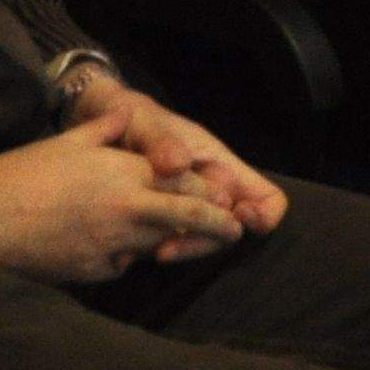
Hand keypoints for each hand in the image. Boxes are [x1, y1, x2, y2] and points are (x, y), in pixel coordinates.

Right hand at [0, 111, 242, 283]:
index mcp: (125, 175)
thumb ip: (106, 128)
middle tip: (233, 232)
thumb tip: (126, 112)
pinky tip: (114, 247)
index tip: (225, 198)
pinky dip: (125, 256)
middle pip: (186, 220)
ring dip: (166, 240)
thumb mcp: (68, 140)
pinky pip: (121, 263)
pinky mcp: (92, 270)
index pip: (184, 184)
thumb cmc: (21, 173)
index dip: (208, 192)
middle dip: (215, 226)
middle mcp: (127, 211)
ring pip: (156, 245)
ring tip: (178, 240)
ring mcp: (111, 244)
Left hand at [64, 71, 285, 235]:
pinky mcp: (162, 222)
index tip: (237, 217)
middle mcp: (211, 192)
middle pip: (231, 230)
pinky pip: (172, 242)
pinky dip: (156, 248)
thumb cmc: (133, 118)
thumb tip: (177, 164)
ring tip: (151, 251)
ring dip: (181, 249)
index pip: (268, 198)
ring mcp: (188, 209)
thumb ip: (161, 142)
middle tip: (169, 247)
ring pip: (201, 241)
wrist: (101, 125)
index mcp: (221, 167)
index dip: (263, 215)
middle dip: (205, 242)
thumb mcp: (146, 124)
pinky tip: (130, 250)